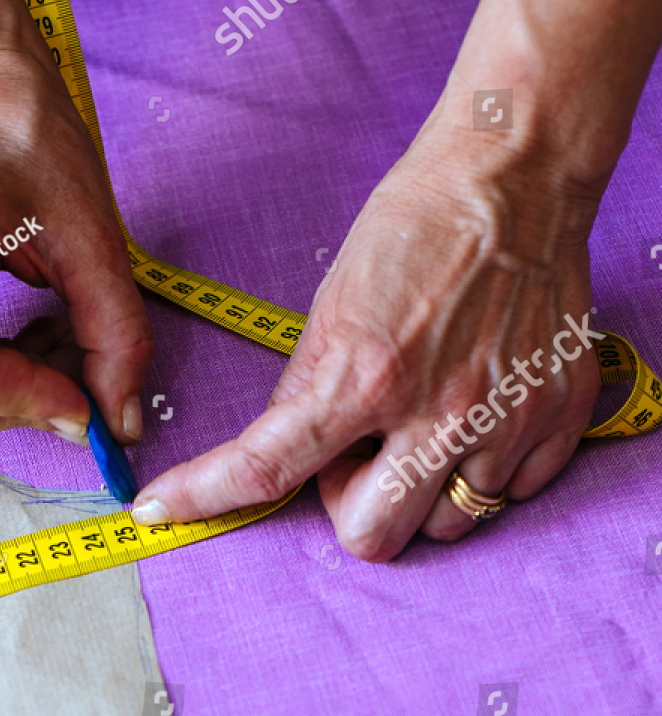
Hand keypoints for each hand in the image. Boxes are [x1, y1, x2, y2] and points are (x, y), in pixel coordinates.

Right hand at [0, 47, 152, 445]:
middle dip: (15, 408)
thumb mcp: (96, 239)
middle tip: (75, 377)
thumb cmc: (31, 137)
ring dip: (3, 394)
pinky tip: (23, 331)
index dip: (29, 403)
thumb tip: (119, 424)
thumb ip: (115, 338)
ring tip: (53, 343)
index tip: (87, 401)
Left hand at [131, 127, 601, 560]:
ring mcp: (504, 420)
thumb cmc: (417, 229)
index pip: (267, 468)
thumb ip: (311, 390)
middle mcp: (439, 412)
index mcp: (365, 376)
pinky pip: (512, 494)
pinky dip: (487, 469)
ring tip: (428, 424)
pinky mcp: (556, 415)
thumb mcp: (334, 305)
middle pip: (373, 538)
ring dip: (423, 491)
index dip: (205, 498)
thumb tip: (292, 456)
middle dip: (353, 508)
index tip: (159, 511)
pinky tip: (482, 415)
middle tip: (359, 453)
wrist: (513, 177)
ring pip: (445, 525)